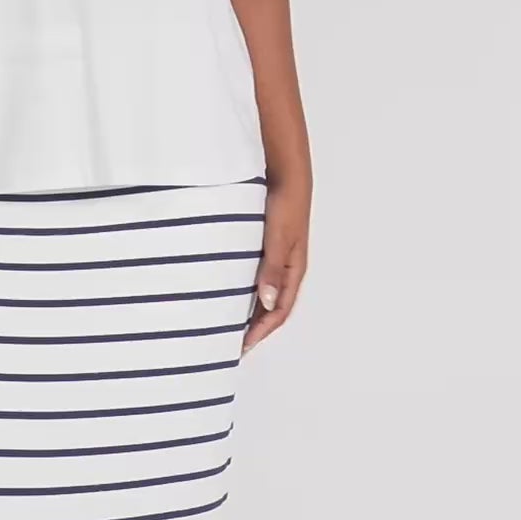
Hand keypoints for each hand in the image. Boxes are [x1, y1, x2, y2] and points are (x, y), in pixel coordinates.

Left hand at [241, 176, 308, 355]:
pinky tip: (226, 291)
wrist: (285, 173)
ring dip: (249, 309)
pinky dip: (243, 289)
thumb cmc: (286, 203)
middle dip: (254, 327)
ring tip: (226, 323)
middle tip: (230, 343)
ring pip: (263, 292)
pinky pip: (255, 275)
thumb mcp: (279, 238)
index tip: (241, 347)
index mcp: (294, 270)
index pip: (279, 311)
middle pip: (272, 307)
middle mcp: (286, 268)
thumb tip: (268, 304)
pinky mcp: (265, 246)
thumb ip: (273, 269)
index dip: (261, 331)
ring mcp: (276, 257)